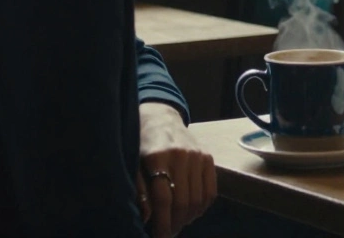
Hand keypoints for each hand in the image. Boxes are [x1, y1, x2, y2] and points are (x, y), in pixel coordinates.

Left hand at [138, 102, 216, 237]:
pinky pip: (211, 191)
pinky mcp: (208, 157)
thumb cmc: (141, 144)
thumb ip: (139, 190)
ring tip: (178, 224)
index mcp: (158, 157)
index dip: (162, 223)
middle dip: (175, 224)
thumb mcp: (132, 163)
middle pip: (182, 201)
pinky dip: (203, 207)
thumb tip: (147, 217)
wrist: (160, 117)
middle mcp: (181, 156)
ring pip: (198, 199)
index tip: (159, 237)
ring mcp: (198, 156)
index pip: (163, 199)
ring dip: (188, 218)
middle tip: (168, 234)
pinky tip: (191, 213)